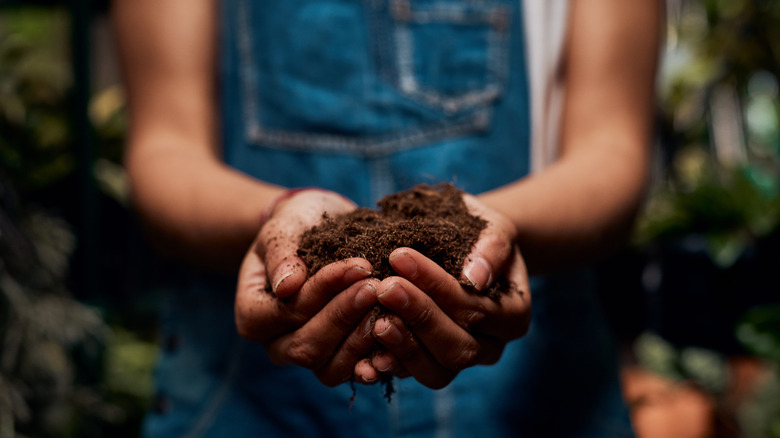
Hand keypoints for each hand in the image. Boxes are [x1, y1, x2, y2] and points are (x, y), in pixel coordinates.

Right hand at [235, 189, 379, 385]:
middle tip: (376, 285)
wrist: (321, 229)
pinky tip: (398, 337)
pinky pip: (356, 373)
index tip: (357, 266)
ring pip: (331, 369)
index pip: (286, 313)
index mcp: (253, 315)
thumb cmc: (298, 225)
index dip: (322, 293)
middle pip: (307, 347)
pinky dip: (378, 360)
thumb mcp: (286, 227)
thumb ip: (282, 254)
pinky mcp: (340, 360)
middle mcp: (277, 344)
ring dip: (362, 339)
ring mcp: (309, 357)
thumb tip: (287, 285)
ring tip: (389, 307)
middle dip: (345, 315)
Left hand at [353, 196, 530, 388]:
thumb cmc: (479, 233)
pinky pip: (411, 376)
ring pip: (437, 372)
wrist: (464, 245)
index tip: (400, 256)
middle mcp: (491, 347)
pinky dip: (389, 365)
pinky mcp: (430, 366)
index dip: (438, 287)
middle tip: (385, 287)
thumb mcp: (492, 228)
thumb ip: (492, 247)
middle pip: (459, 347)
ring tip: (376, 321)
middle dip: (419, 316)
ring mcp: (459, 361)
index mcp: (513, 315)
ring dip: (404, 346)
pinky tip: (367, 353)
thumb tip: (475, 276)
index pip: (478, 309)